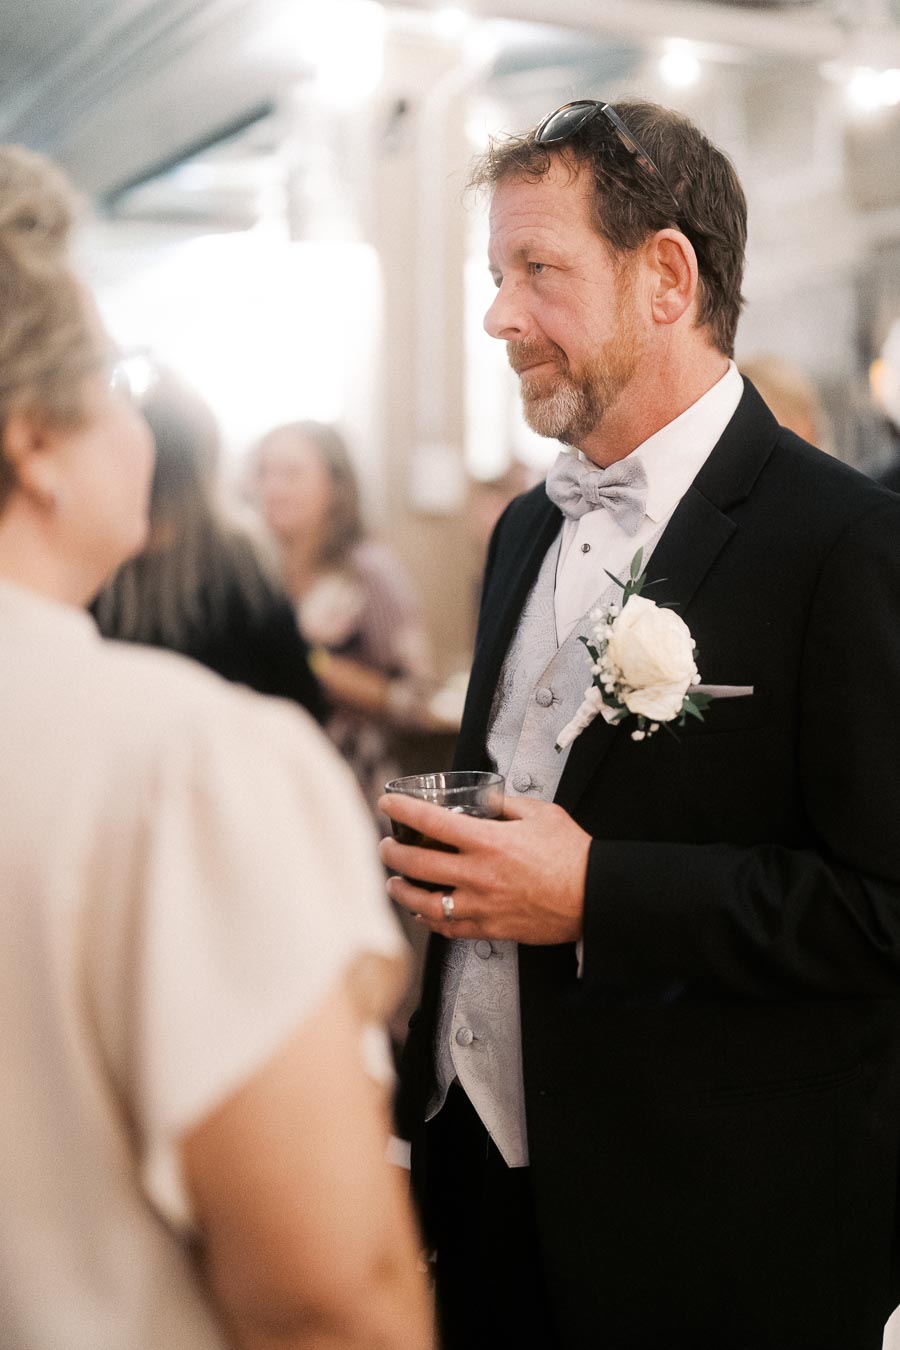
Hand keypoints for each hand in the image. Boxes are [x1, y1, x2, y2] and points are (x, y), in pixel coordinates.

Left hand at [377, 793, 590, 944]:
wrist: (595, 898)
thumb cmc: (573, 855)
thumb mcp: (541, 814)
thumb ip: (506, 804)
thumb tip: (485, 798)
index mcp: (489, 842)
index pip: (431, 822)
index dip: (402, 809)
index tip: (386, 802)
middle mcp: (479, 875)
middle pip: (417, 864)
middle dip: (392, 853)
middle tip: (386, 845)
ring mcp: (482, 906)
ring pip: (424, 903)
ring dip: (402, 891)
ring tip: (394, 882)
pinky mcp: (490, 929)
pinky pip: (448, 928)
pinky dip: (429, 919)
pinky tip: (422, 911)